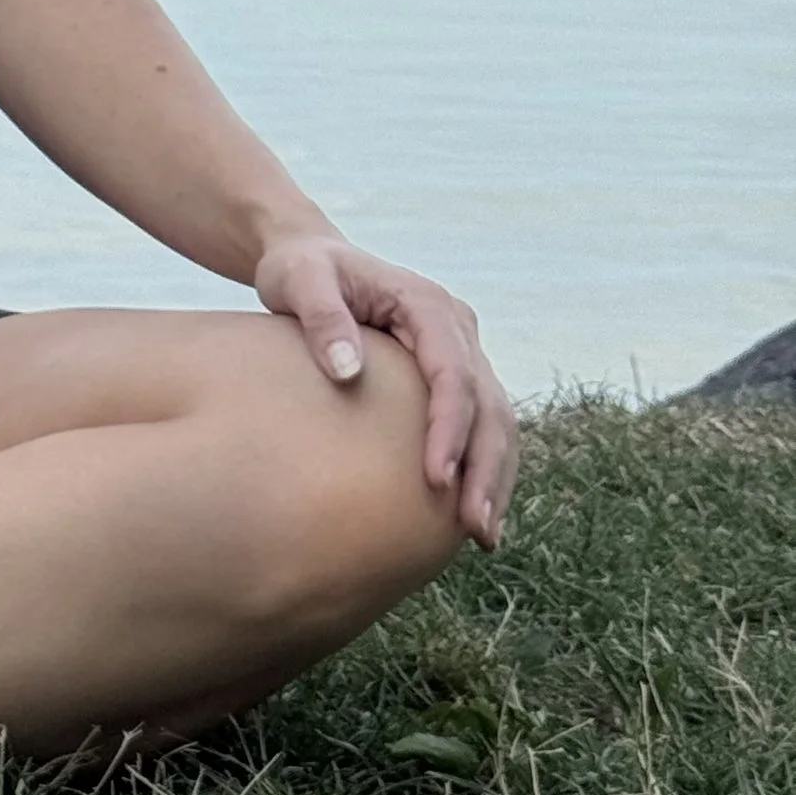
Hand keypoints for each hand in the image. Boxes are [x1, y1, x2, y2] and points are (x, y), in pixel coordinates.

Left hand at [253, 230, 516, 547]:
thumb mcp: (299, 280)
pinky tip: (471, 513)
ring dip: (493, 476)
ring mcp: (460, 350)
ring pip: (495, 419)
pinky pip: (479, 424)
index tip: (437, 480)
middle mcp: (455, 326)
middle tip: (475, 529)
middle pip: (487, 403)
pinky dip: (481, 467)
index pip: (452, 372)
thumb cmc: (301, 270)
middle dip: (485, 467)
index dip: (450, 428)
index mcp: (426, 303)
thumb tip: (347, 372)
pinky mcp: (452, 373)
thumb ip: (322, 317)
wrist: (311, 259)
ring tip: (482, 535)